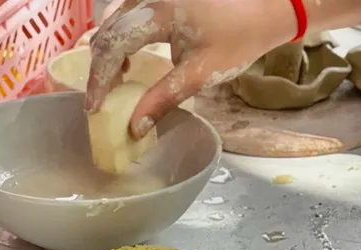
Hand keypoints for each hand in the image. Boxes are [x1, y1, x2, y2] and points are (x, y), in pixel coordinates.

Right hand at [87, 0, 294, 136]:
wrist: (265, 9)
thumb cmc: (239, 39)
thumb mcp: (201, 73)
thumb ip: (164, 98)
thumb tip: (135, 126)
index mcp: (157, 12)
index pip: (112, 46)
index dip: (99, 79)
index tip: (94, 107)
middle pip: (107, 32)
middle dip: (99, 67)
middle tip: (101, 99)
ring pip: (113, 20)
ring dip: (107, 50)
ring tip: (115, 80)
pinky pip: (126, 13)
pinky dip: (119, 35)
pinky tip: (128, 57)